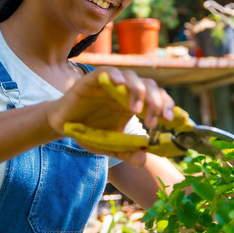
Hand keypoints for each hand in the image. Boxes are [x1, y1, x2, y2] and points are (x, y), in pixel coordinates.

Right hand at [46, 67, 174, 164]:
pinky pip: (108, 71)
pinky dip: (116, 76)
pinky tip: (119, 85)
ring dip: (138, 91)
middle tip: (154, 121)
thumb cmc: (89, 132)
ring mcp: (111, 83)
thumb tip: (143, 161)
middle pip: (149, 86)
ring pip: (132, 77)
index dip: (168, 106)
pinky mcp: (94, 79)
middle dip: (156, 101)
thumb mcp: (110, 146)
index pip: (158, 98)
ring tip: (135, 110)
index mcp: (134, 104)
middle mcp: (126, 91)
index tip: (170, 121)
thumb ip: (127, 152)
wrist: (62, 125)